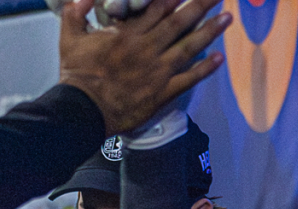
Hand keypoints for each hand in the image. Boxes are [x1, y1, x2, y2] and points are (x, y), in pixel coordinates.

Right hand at [58, 0, 231, 135]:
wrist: (83, 109)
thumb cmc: (76, 74)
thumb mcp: (69, 37)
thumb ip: (76, 12)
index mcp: (126, 33)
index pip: (157, 8)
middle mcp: (146, 48)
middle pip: (179, 22)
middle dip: (200, 6)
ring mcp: (157, 70)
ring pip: (189, 46)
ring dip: (210, 31)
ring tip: (227, 18)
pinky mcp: (163, 91)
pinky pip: (189, 78)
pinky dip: (205, 68)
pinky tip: (219, 58)